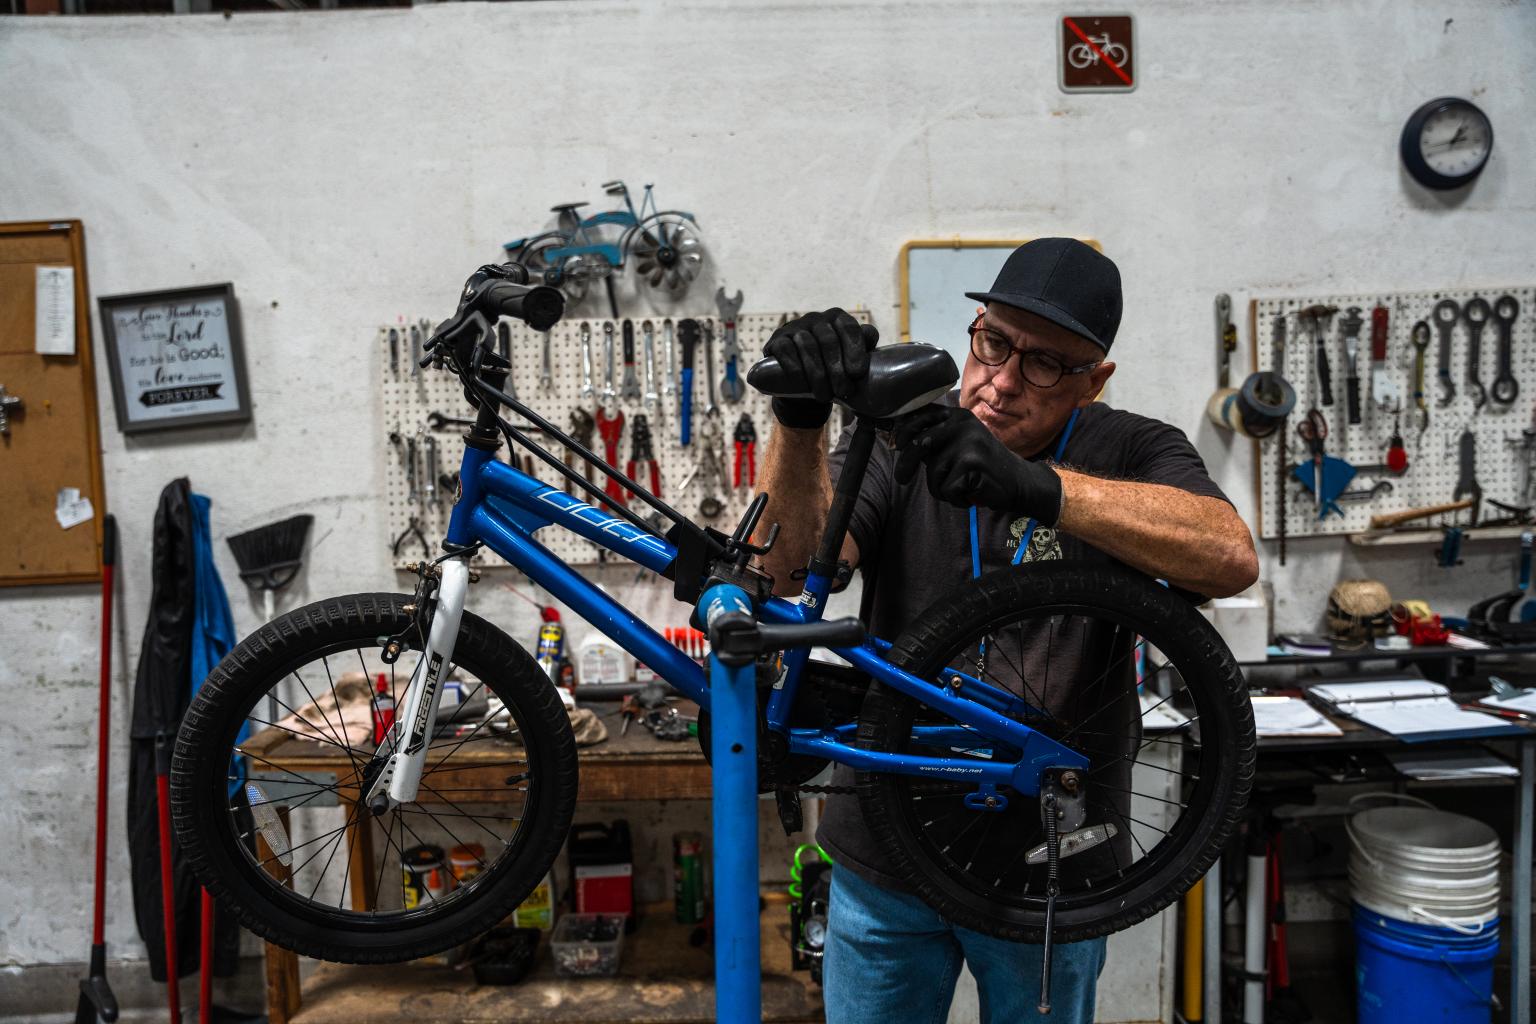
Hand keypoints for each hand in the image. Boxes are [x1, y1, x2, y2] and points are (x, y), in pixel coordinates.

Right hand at [762, 308, 878, 427]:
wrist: (803, 384)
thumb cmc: (834, 368)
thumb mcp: (852, 357)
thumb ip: (864, 344)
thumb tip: (869, 335)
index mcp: (837, 318)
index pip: (849, 328)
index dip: (854, 349)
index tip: (858, 373)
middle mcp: (816, 319)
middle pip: (828, 340)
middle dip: (837, 368)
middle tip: (844, 391)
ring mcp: (795, 328)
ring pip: (807, 346)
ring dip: (817, 374)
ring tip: (825, 396)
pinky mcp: (777, 341)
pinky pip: (785, 350)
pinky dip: (794, 367)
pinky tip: (801, 382)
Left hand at [893, 405, 1063, 522]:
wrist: (1019, 482)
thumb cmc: (982, 467)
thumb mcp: (960, 445)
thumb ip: (934, 441)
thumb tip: (898, 441)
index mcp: (957, 416)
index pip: (920, 416)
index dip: (903, 431)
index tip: (897, 444)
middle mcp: (962, 424)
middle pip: (918, 444)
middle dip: (905, 465)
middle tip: (901, 479)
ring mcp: (968, 442)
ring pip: (933, 472)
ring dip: (941, 488)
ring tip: (960, 488)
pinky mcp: (972, 463)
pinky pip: (946, 488)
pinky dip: (955, 499)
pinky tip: (971, 494)